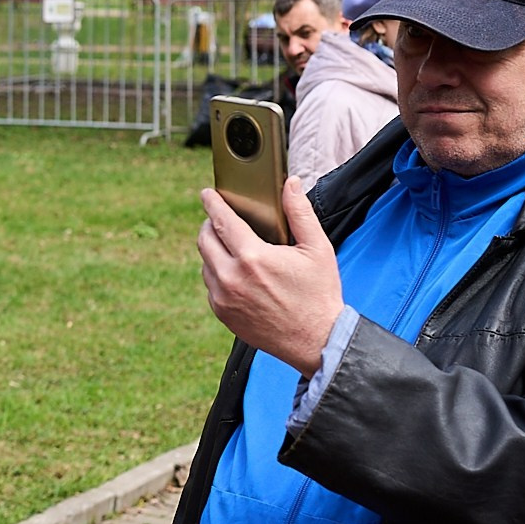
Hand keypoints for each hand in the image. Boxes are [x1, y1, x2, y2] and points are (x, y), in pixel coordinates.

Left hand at [196, 178, 341, 372]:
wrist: (316, 340)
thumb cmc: (319, 294)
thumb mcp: (317, 248)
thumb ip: (300, 212)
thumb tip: (291, 183)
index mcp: (253, 257)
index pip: (222, 220)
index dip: (212, 203)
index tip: (207, 193)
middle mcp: (231, 278)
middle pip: (205, 239)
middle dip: (210, 224)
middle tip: (221, 219)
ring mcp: (223, 298)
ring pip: (206, 262)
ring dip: (214, 250)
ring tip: (233, 246)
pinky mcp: (222, 313)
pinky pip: (210, 285)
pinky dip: (218, 273)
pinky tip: (236, 272)